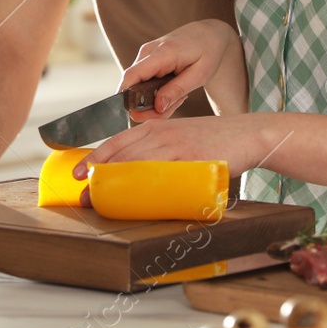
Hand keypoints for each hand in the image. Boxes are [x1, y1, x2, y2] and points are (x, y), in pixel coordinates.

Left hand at [73, 112, 276, 179]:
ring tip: (102, 201)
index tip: (78, 172)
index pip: (117, 140)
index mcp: (157, 126)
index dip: (95, 156)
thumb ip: (161, 150)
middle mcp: (161, 132)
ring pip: (135, 165)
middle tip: (85, 196)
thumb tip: (142, 174)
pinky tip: (134, 198)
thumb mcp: (182, 137)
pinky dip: (144, 186)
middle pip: (120, 155)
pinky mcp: (190, 159)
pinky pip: (162, 174)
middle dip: (99, 176)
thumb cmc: (215, 139)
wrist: (247, 133)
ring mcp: (175, 146)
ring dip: (116, 184)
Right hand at [121, 19, 241, 120]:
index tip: (136, 115)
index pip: (131, 76)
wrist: (210, 33)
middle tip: (174, 107)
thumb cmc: (208, 52)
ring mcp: (146, 54)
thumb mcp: (200, 75)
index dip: (126, 98)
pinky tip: (173, 90)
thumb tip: (157, 107)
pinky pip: (143, 81)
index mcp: (162, 53)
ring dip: (155, 100)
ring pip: (138, 86)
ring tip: (179, 97)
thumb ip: (177, 90)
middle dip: (149, 106)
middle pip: (133, 86)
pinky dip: (155, 91)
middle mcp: (148, 51)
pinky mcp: (147, 58)